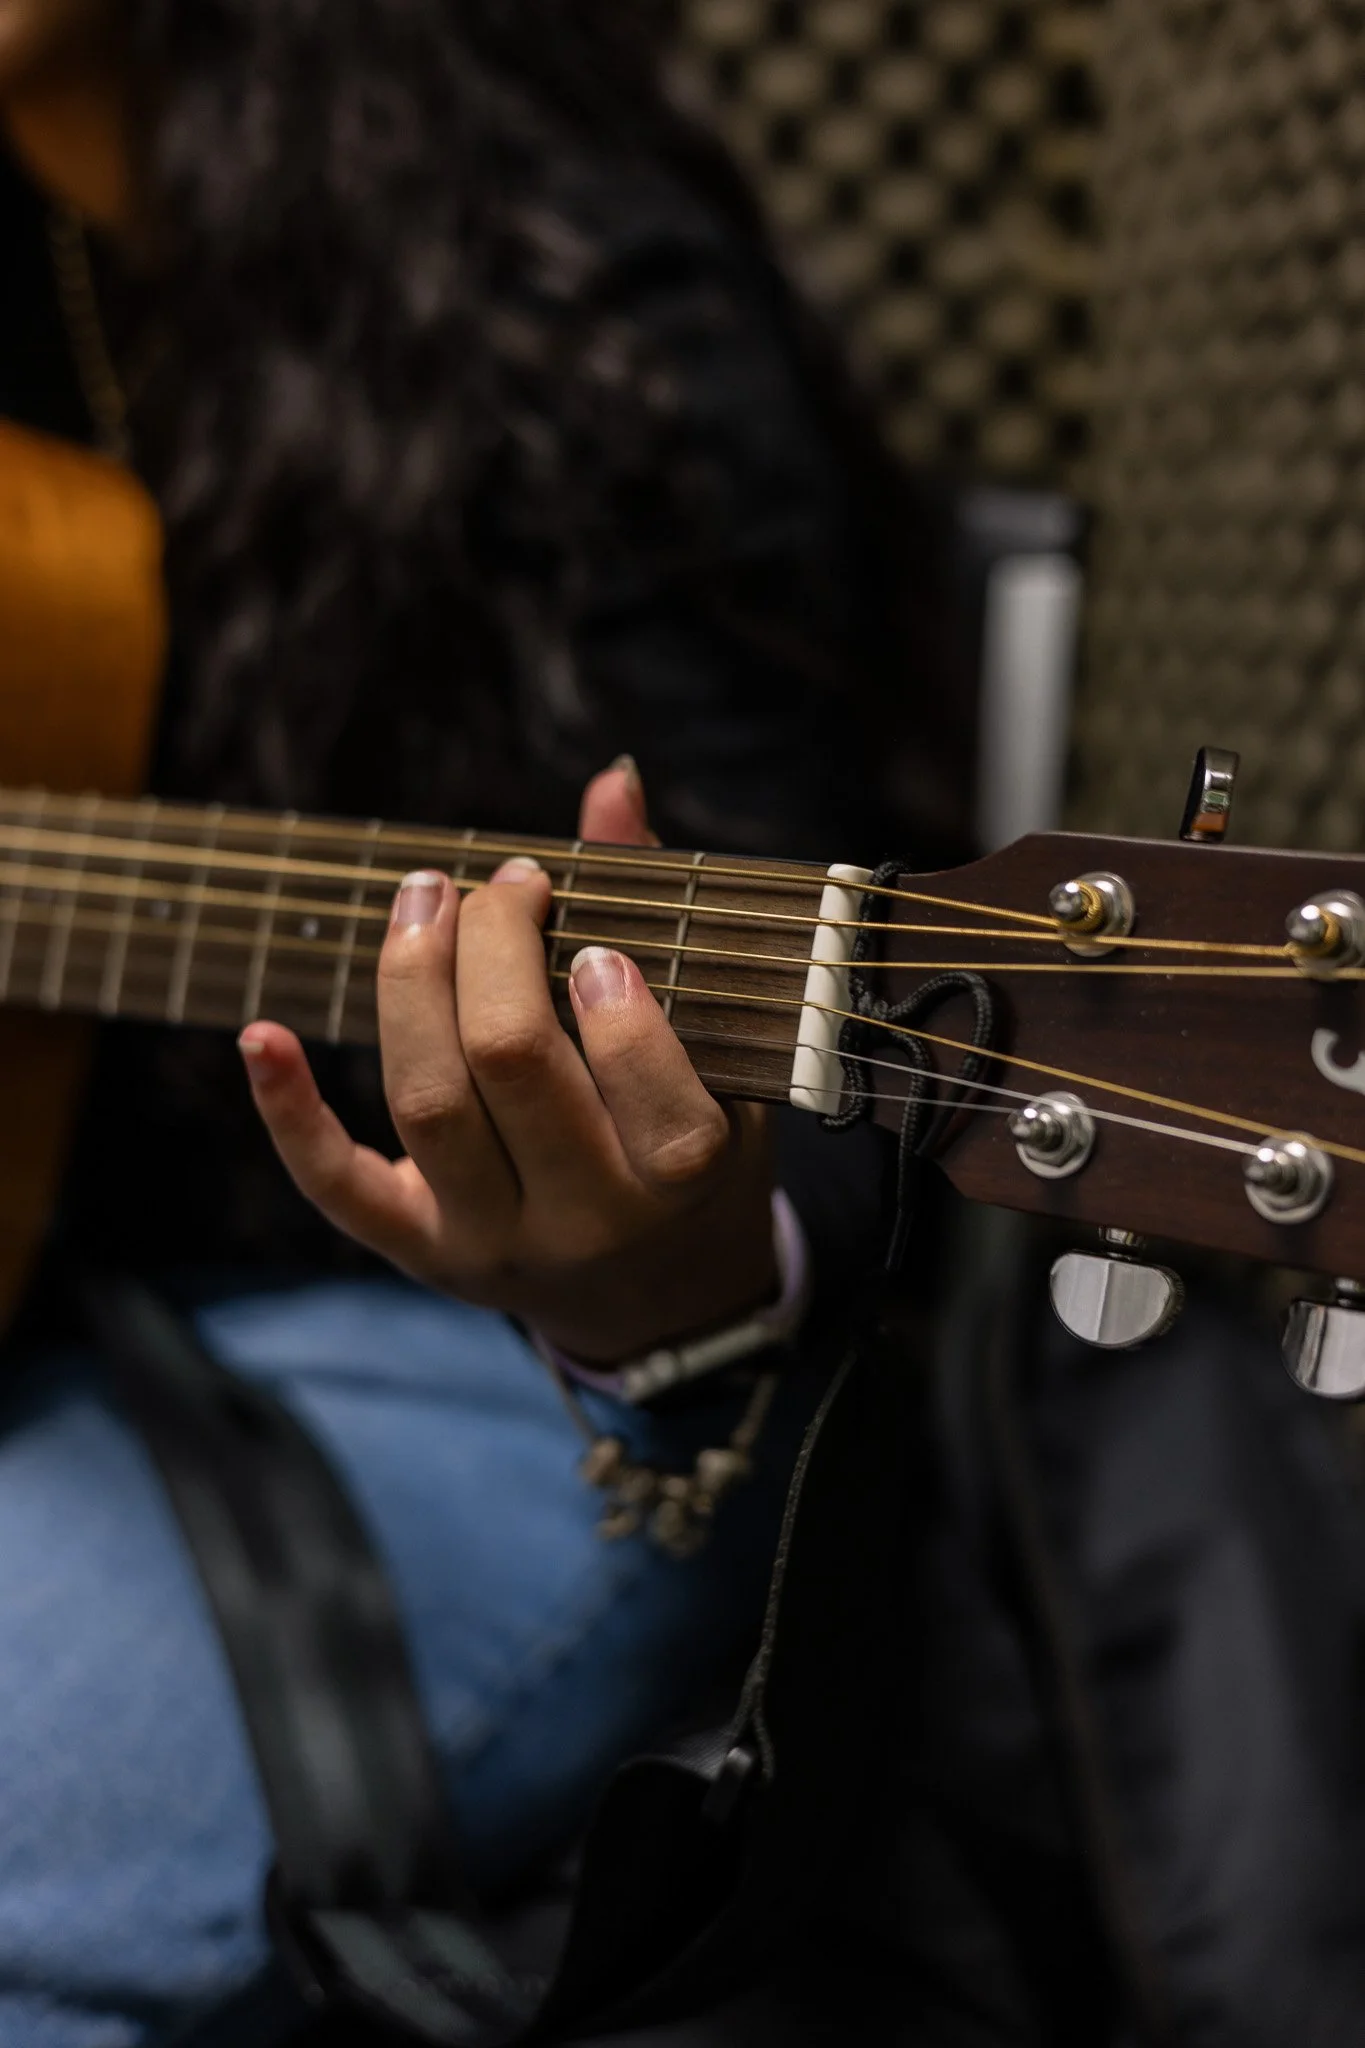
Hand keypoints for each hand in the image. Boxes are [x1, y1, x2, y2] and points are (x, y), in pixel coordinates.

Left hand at [239, 760, 776, 1361]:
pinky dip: (289, 1112)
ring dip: (410, 984)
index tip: (593, 941)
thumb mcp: (719, 1054)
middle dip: (495, 948)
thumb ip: (660, 914)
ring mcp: (493, 1241)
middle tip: (504, 886)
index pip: (646, 1083)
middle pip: (511, 1064)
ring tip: (424, 899)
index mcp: (682, 1173)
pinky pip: (340, 1187)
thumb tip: (612, 778)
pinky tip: (259, 1036)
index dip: (611, 998)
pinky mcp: (420, 1252)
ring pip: (427, 1104)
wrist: (660, 1297)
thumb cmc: (694, 1151)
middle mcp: (586, 1216)